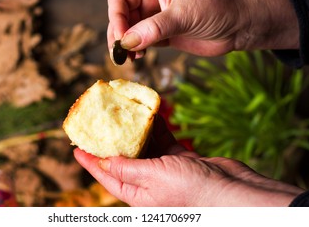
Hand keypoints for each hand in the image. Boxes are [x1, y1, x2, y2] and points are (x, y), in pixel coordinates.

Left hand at [74, 115, 303, 205]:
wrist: (231, 190)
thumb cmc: (192, 190)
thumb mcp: (152, 178)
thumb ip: (126, 168)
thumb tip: (102, 162)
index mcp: (138, 194)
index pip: (106, 176)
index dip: (90, 162)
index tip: (77, 148)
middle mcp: (148, 183)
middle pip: (123, 159)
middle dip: (112, 142)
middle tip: (100, 123)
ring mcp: (165, 170)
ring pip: (144, 147)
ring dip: (136, 130)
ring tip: (124, 113)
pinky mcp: (180, 159)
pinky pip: (163, 141)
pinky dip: (158, 128)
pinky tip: (152, 115)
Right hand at [107, 0, 298, 58]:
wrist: (238, 26)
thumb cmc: (216, 9)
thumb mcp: (184, 15)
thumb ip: (154, 28)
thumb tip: (127, 42)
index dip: (117, 18)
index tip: (122, 39)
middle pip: (120, 16)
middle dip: (119, 34)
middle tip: (122, 54)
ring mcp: (153, 17)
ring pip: (127, 31)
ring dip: (125, 45)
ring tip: (132, 58)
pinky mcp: (159, 34)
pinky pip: (139, 42)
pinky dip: (135, 51)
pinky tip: (140, 57)